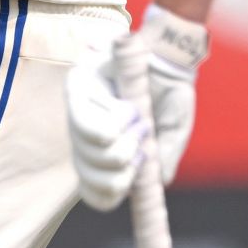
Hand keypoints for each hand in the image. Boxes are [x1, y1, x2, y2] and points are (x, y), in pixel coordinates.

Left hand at [63, 10, 205, 209]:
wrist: (169, 52)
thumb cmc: (169, 91)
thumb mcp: (173, 130)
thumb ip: (164, 158)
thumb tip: (158, 182)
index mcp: (104, 152)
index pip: (92, 192)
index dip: (111, 194)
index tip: (133, 178)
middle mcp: (84, 137)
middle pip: (87, 178)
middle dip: (122, 172)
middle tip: (142, 147)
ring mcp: (76, 114)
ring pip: (89, 153)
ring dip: (123, 144)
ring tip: (140, 120)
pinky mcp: (75, 90)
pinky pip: (90, 127)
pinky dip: (115, 124)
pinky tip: (129, 110)